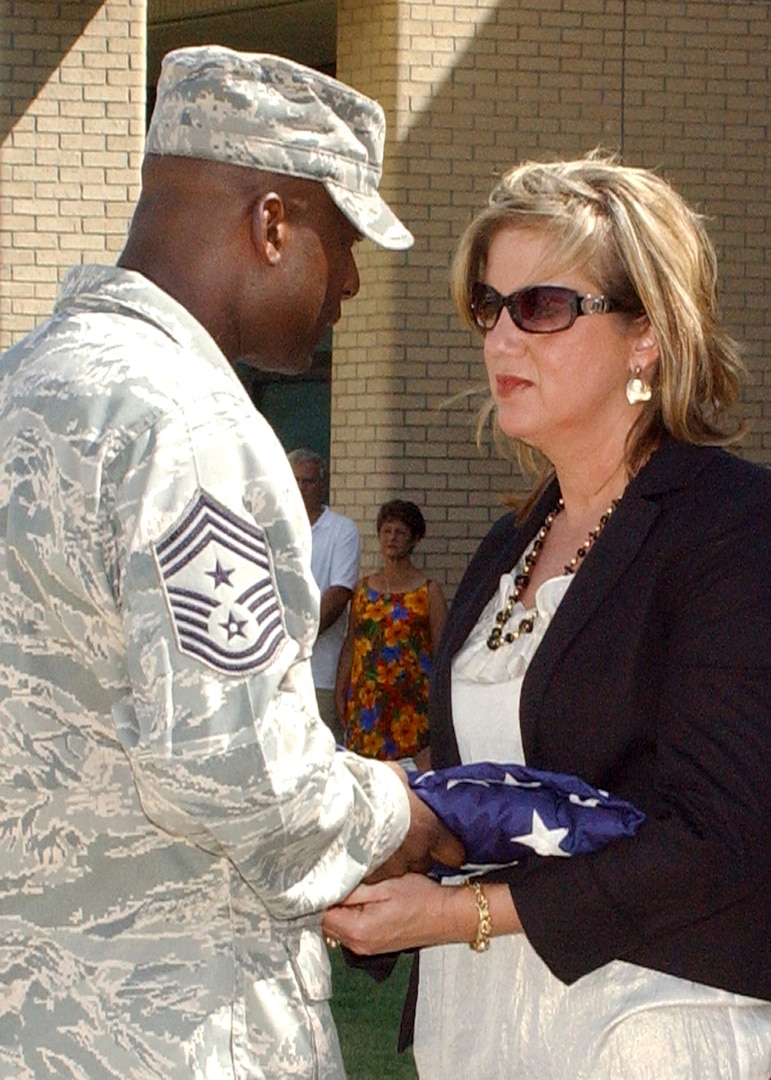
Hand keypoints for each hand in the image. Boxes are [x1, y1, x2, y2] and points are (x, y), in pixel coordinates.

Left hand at [322, 875, 451, 953]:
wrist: (446, 916)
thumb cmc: (420, 897)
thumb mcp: (384, 884)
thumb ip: (351, 889)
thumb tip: (324, 888)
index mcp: (357, 930)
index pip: (320, 914)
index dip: (319, 894)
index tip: (324, 877)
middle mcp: (357, 945)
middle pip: (325, 922)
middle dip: (327, 901)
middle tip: (338, 877)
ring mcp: (366, 948)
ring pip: (337, 926)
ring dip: (339, 907)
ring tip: (352, 885)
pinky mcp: (373, 945)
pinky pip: (350, 929)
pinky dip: (350, 915)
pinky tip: (362, 899)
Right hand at [366, 764, 464, 882]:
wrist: (339, 808)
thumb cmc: (369, 788)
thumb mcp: (396, 777)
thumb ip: (406, 789)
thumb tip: (405, 787)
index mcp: (428, 828)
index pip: (454, 853)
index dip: (449, 849)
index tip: (444, 846)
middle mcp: (414, 853)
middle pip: (424, 863)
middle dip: (416, 853)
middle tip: (401, 836)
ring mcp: (391, 869)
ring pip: (398, 870)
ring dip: (391, 859)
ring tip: (375, 840)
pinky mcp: (369, 877)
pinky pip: (374, 875)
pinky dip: (370, 865)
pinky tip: (358, 850)